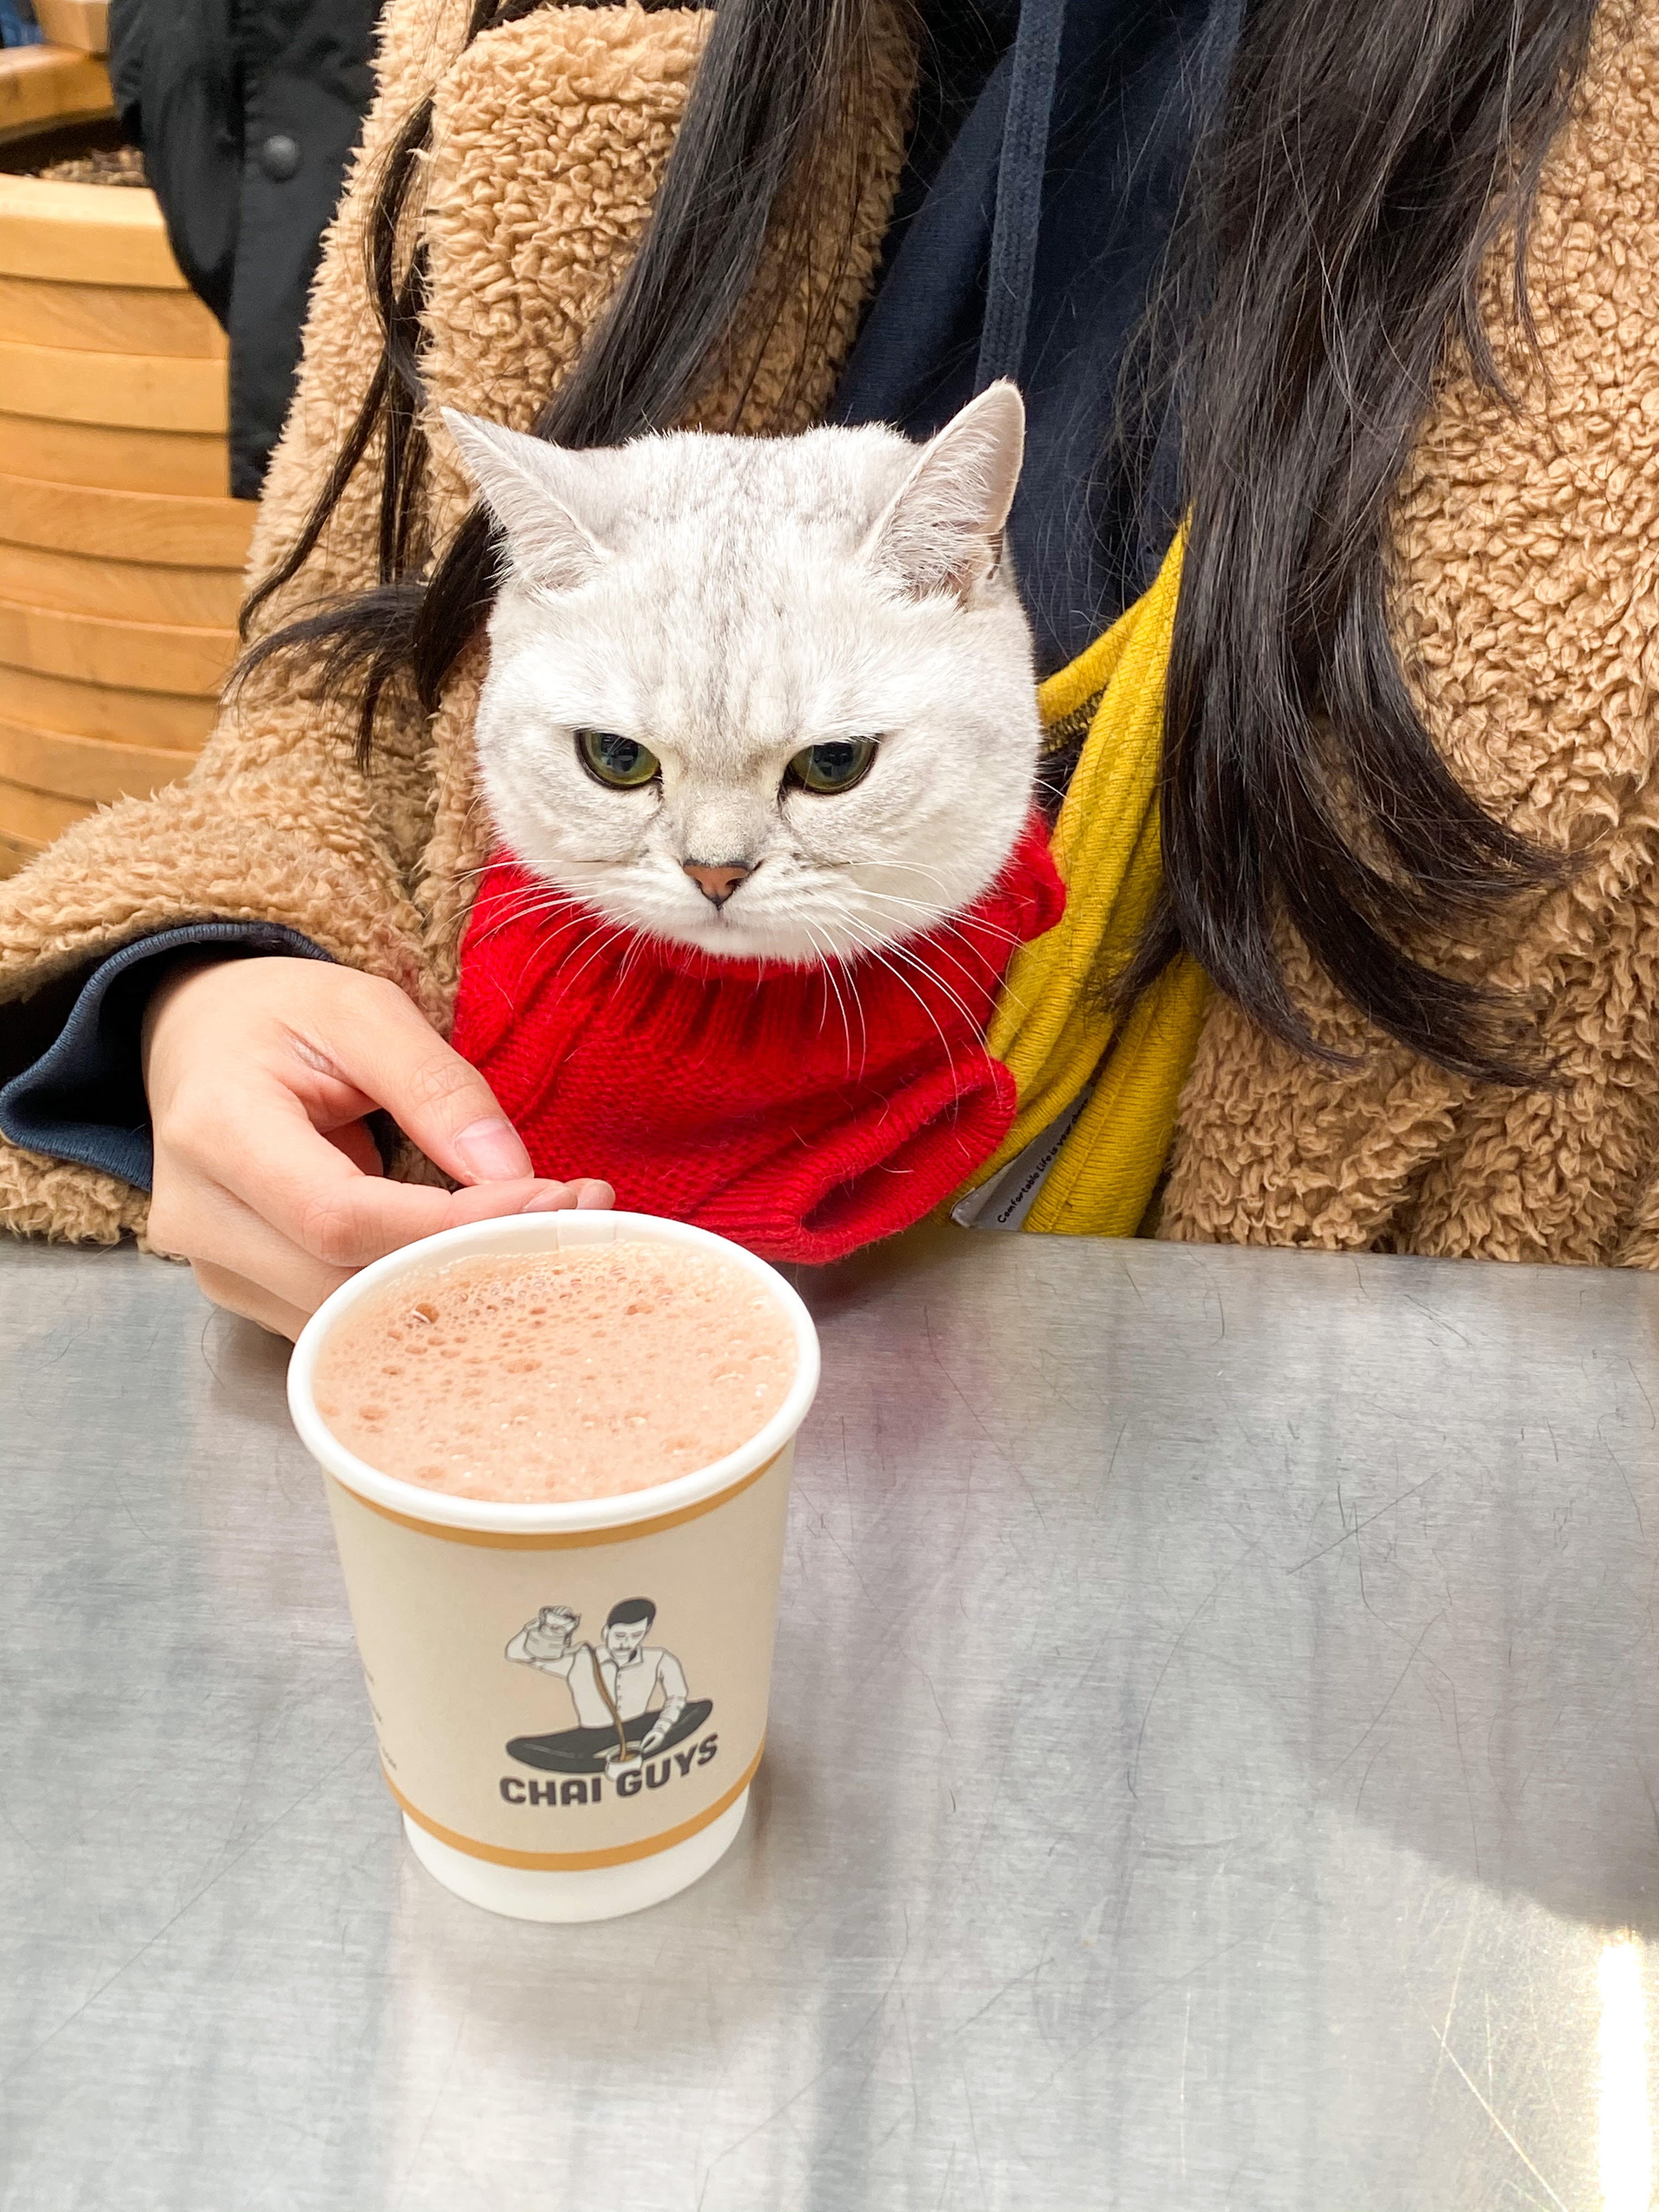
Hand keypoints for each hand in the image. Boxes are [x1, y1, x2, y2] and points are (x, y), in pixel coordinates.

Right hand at [142, 955, 610, 1337]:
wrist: (200, 1040)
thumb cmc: (280, 1019)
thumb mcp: (362, 1011)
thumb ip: (436, 1086)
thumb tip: (509, 1175)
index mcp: (218, 1129)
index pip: (338, 1215)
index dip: (448, 1225)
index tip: (547, 1201)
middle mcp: (201, 1217)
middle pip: (345, 1286)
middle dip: (470, 1264)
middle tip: (574, 1221)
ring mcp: (219, 1269)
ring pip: (348, 1323)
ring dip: (455, 1293)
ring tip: (541, 1236)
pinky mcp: (249, 1295)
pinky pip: (343, 1324)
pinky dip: (419, 1300)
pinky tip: (481, 1259)